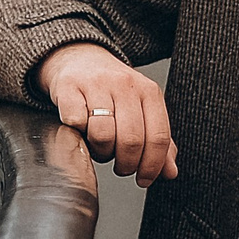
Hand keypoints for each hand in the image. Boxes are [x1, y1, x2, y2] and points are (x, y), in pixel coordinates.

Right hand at [38, 44, 178, 185]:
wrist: (78, 59)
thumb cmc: (112, 91)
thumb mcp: (141, 110)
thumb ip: (158, 142)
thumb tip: (170, 172)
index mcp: (149, 92)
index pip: (159, 137)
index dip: (152, 165)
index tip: (144, 179)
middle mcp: (125, 84)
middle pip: (132, 140)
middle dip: (125, 164)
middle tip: (120, 166)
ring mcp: (96, 84)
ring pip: (103, 135)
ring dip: (100, 152)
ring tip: (100, 148)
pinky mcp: (68, 86)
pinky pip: (75, 122)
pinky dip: (77, 133)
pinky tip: (81, 129)